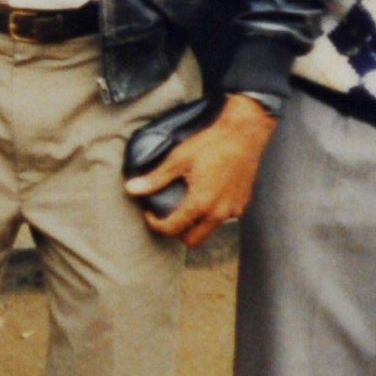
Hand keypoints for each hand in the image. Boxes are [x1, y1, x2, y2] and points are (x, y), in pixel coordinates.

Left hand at [125, 94, 276, 248]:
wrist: (244, 134)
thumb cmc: (211, 144)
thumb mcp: (179, 159)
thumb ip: (155, 178)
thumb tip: (131, 189)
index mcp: (201, 204)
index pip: (173, 229)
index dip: (156, 225)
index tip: (150, 213)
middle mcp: (219, 213)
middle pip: (192, 241)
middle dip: (176, 232)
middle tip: (167, 215)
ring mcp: (233, 211)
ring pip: (209, 231)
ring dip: (194, 226)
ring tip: (184, 206)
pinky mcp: (242, 205)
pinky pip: (222, 220)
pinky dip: (210, 216)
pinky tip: (204, 198)